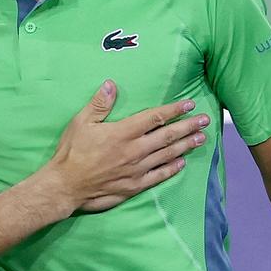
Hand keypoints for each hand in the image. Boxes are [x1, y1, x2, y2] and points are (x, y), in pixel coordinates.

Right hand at [41, 80, 209, 212]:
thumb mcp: (81, 122)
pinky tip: (182, 162)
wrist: (65, 186)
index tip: (188, 103)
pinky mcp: (134, 186)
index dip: (174, 109)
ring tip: (201, 138)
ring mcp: (136, 169)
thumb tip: (111, 84)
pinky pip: (158, 175)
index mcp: (122, 132)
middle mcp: (134, 150)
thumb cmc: (71, 152)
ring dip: (185, 145)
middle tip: (204, 120)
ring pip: (167, 155)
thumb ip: (99, 104)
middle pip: (167, 136)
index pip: (154, 117)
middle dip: (188, 126)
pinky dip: (172, 168)